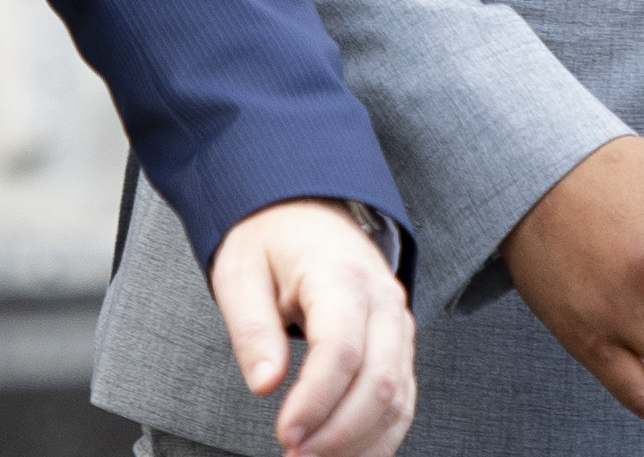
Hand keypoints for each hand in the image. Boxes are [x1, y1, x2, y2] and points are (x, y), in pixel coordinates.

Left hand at [209, 197, 414, 456]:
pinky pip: (402, 399)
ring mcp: (398, 325)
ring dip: (359, 440)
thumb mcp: (241, 273)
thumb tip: (264, 384)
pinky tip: (347, 452)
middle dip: (338, 432)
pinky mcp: (399, 346)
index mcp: (341, 276)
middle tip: (295, 454)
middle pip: (378, 381)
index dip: (316, 400)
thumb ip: (252, 329)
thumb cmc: (272, 240)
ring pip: (398, 397)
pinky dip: (379, 434)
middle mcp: (383, 300)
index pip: (342, 350)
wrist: (306, 210)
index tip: (286, 433)